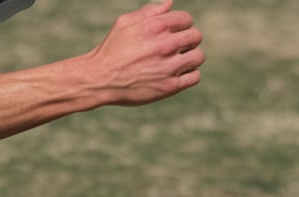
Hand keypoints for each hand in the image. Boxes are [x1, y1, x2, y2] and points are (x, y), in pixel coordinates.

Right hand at [87, 0, 204, 105]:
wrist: (100, 80)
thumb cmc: (111, 49)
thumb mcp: (125, 22)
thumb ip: (150, 11)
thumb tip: (170, 3)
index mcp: (156, 26)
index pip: (187, 19)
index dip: (182, 25)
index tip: (174, 32)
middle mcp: (165, 45)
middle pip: (196, 36)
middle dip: (188, 40)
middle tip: (177, 47)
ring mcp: (169, 67)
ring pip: (198, 56)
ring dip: (191, 57)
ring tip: (179, 61)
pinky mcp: (171, 86)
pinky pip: (195, 77)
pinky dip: (190, 75)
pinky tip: (178, 74)